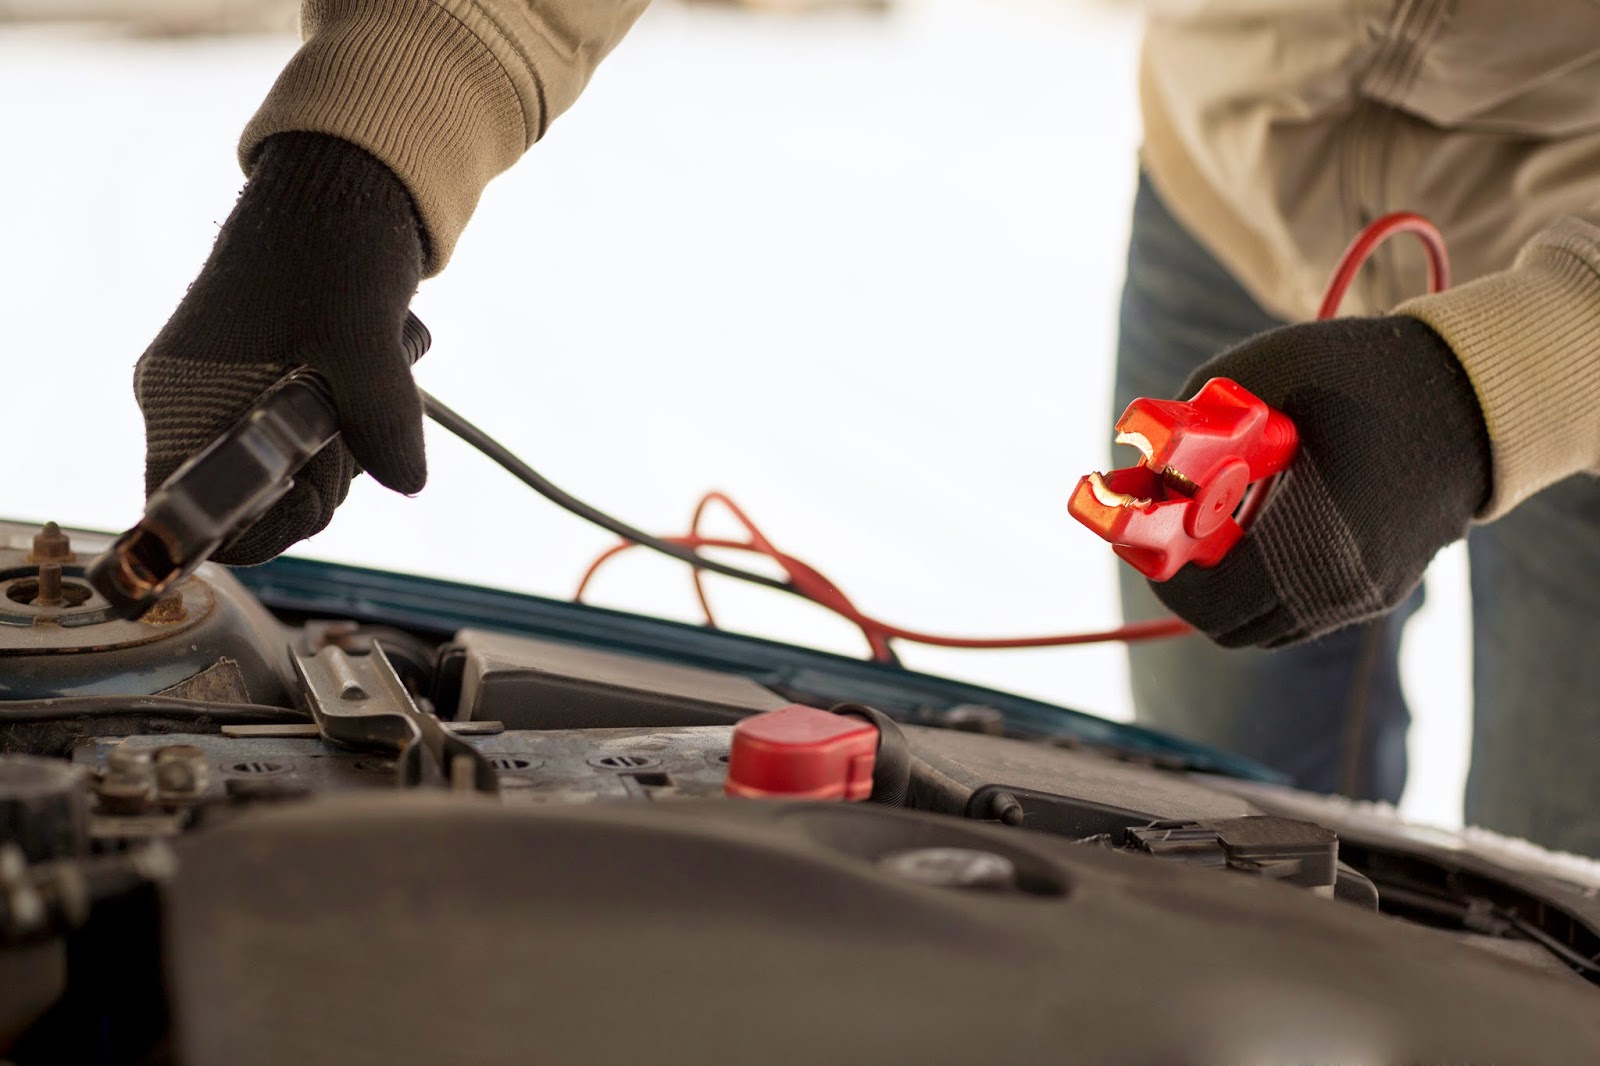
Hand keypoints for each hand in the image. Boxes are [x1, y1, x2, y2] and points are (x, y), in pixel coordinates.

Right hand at [134, 132, 425, 564]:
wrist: (349, 185)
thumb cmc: (337, 246)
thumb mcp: (366, 336)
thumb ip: (383, 415)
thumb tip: (406, 481)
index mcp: (182, 395)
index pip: (188, 512)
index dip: (257, 523)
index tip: (313, 485)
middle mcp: (194, 403)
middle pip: (256, 504)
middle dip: (325, 478)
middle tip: (359, 421)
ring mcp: (232, 398)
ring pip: (298, 477)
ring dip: (353, 445)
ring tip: (373, 375)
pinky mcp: (272, 390)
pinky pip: (318, 444)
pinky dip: (358, 422)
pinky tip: (376, 370)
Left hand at [1150, 316, 1490, 646]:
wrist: (1470, 391)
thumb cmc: (1362, 374)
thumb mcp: (1259, 374)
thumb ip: (1187, 423)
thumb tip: (1140, 470)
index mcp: (1314, 540)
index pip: (1211, 602)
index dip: (1162, 576)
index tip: (1141, 537)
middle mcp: (1343, 585)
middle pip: (1232, 626)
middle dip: (1190, 583)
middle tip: (1169, 535)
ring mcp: (1367, 594)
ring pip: (1268, 627)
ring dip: (1227, 588)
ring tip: (1215, 526)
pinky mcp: (1382, 589)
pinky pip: (1303, 611)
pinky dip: (1267, 583)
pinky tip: (1260, 527)